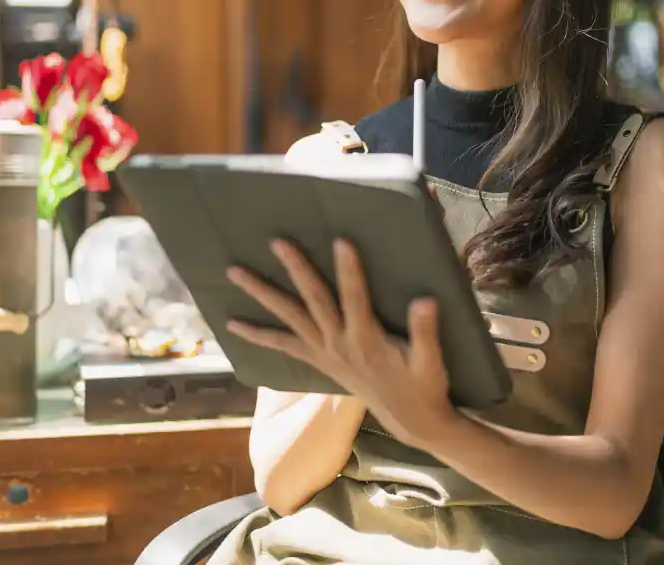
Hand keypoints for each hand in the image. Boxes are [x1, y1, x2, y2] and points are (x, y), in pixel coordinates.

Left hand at [226, 238, 455, 450]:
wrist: (409, 421)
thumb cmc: (424, 386)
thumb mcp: (430, 362)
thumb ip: (425, 331)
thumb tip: (425, 301)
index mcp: (367, 341)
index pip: (356, 300)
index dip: (350, 271)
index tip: (341, 241)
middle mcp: (339, 345)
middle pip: (313, 302)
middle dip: (296, 270)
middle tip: (277, 242)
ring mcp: (325, 353)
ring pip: (289, 318)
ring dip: (262, 294)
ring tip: (233, 272)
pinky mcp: (319, 361)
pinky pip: (283, 346)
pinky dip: (259, 334)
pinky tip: (233, 324)